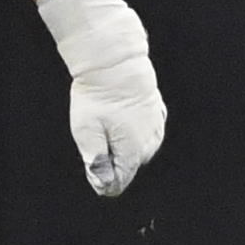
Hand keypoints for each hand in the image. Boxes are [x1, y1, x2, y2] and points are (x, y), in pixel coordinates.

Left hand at [36, 0, 165, 196]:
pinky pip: (149, 133)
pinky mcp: (158, 112)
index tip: (91, 165)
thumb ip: (95, 161)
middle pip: (130, 167)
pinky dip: (137, 133)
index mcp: (132, 150)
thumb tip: (103, 184)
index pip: (120, 182)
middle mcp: (150, 142)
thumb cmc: (98, 95)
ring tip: (108, 127)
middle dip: (113, 162)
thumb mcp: (86, 131)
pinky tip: (125, 122)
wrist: (115, 61)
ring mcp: (157, 125)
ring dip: (125, 146)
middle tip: (96, 139)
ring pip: (141, 150)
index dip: (103, 180)